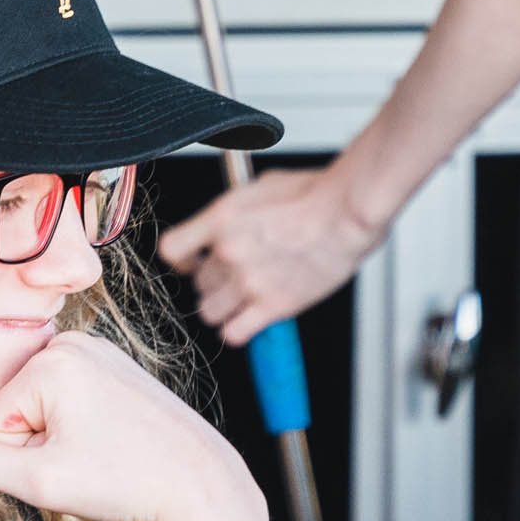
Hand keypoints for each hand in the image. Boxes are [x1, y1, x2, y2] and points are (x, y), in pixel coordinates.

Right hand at [0, 331, 252, 520]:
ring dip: (58, 437)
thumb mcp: (41, 482)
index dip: (19, 458)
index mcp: (49, 362)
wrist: (199, 482)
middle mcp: (70, 342)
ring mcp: (95, 348)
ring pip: (38, 406)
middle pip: (13, 408)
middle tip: (88, 459)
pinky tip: (112, 438)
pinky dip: (79, 424)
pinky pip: (66, 399)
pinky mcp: (111, 363)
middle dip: (39, 444)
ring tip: (103, 450)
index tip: (67, 464)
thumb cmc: (124, 481)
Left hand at [158, 164, 385, 345]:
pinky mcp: (272, 306)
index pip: (172, 250)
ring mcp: (249, 282)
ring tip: (242, 300)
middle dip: (215, 282)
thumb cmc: (315, 194)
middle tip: (238, 276)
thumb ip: (235, 212)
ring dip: (223, 309)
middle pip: (199, 284)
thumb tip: (227, 222)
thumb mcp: (261, 186)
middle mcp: (228, 253)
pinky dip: (238, 331)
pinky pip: (234, 334)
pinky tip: (251, 319)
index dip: (182, 260)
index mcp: (221, 220)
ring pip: (209, 312)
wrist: (347, 213)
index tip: (193, 262)